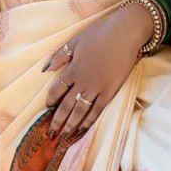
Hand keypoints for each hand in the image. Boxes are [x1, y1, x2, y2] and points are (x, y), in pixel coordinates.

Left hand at [41, 1, 154, 139]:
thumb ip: (60, 56)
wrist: (125, 34)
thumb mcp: (75, 41)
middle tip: (50, 134)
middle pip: (66, 105)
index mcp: (73, 69)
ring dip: (70, 125)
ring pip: (80, 111)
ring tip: (63, 136)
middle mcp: (83, 81)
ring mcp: (97, 88)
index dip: (50, 100)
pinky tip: (83, 129)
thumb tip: (45, 69)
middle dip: (57, 121)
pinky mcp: (111, 91)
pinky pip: (98, 109)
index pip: (57, 89)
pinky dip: (89, 120)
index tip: (47, 107)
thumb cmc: (100, 34)